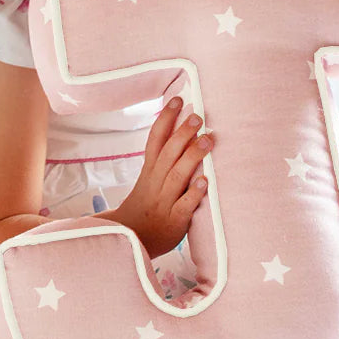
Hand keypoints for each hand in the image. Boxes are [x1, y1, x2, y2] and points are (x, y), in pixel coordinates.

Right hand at [106, 97, 212, 259]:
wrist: (130, 239)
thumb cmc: (145, 206)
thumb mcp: (148, 180)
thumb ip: (164, 160)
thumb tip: (184, 133)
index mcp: (149, 171)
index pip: (155, 140)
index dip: (165, 119)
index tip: (177, 100)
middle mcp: (155, 183)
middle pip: (168, 154)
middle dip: (182, 134)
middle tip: (198, 117)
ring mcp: (164, 201)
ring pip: (177, 176)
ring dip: (192, 157)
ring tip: (208, 141)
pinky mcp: (174, 221)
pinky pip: (184, 205)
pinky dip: (194, 194)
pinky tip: (205, 182)